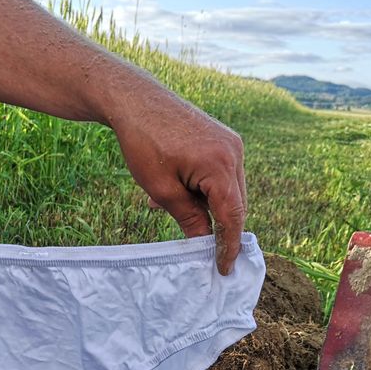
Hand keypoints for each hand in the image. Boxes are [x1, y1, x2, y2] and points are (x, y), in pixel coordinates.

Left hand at [111, 93, 246, 274]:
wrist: (135, 100)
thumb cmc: (143, 143)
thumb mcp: (162, 190)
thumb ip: (188, 218)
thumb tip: (204, 243)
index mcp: (220, 165)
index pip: (233, 217)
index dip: (228, 246)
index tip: (223, 269)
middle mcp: (233, 152)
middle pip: (235, 204)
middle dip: (216, 226)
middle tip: (196, 246)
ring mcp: (230, 143)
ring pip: (227, 190)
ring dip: (204, 205)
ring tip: (164, 201)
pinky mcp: (222, 139)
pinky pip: (220, 174)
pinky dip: (202, 188)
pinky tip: (173, 187)